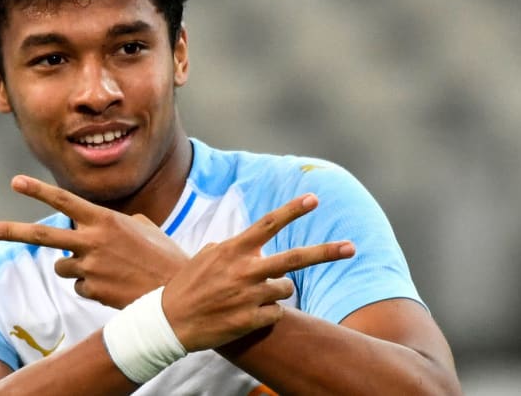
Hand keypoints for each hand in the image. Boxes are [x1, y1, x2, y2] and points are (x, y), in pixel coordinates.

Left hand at [0, 175, 188, 308]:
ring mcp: (89, 267)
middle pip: (41, 234)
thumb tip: (103, 227)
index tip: (15, 182)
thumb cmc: (164, 256)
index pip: (65, 200)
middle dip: (9, 230)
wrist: (175, 291)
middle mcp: (92, 240)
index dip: (38, 190)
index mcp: (106, 220)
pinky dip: (93, 286)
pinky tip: (115, 286)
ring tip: (108, 270)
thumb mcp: (145, 228)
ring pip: (62, 266)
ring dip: (76, 268)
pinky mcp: (90, 290)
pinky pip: (80, 286)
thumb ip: (119, 222)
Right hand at [162, 194, 355, 350]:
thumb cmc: (188, 286)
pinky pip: (276, 313)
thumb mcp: (207, 256)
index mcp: (234, 249)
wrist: (168, 322)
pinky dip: (267, 313)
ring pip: (286, 288)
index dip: (293, 210)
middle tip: (352, 247)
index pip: (269, 223)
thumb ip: (233, 247)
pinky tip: (246, 314)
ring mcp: (249, 296)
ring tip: (252, 295)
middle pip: (295, 258)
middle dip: (326, 252)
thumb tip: (255, 242)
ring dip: (277, 290)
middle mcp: (245, 270)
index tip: (314, 198)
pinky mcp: (250, 320)